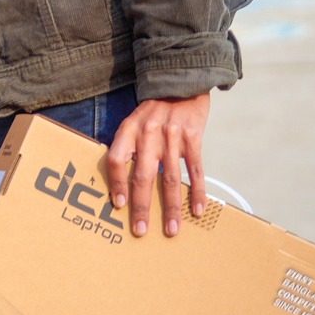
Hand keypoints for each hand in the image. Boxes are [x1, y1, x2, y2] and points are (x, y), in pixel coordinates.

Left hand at [105, 93, 210, 237]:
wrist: (181, 84)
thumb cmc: (153, 111)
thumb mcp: (133, 122)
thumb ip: (127, 146)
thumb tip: (119, 181)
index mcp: (128, 130)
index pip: (116, 160)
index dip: (116, 183)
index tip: (118, 206)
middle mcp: (147, 133)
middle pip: (142, 175)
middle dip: (141, 206)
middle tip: (140, 229)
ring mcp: (171, 136)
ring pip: (170, 178)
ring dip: (171, 207)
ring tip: (172, 229)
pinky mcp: (193, 138)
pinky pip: (195, 170)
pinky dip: (198, 191)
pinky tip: (197, 210)